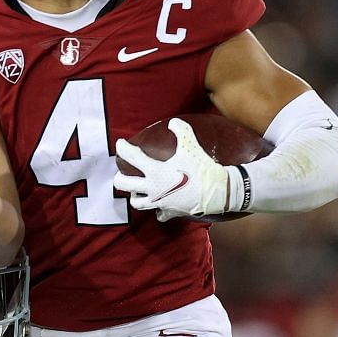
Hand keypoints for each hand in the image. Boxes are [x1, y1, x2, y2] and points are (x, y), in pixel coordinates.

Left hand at [112, 118, 237, 220]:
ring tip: (137, 189)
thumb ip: (181, 130)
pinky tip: (159, 205)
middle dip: (119, 177)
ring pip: (136, 202)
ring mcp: (159, 202)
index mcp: (155, 171)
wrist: (217, 191)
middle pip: (124, 185)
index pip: (131, 157)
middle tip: (123, 172)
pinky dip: (157, 210)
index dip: (123, 147)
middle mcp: (153, 188)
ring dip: (134, 195)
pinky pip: (158, 215)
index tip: (120, 143)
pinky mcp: (170, 211)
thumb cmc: (202, 168)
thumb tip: (173, 122)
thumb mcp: (190, 145)